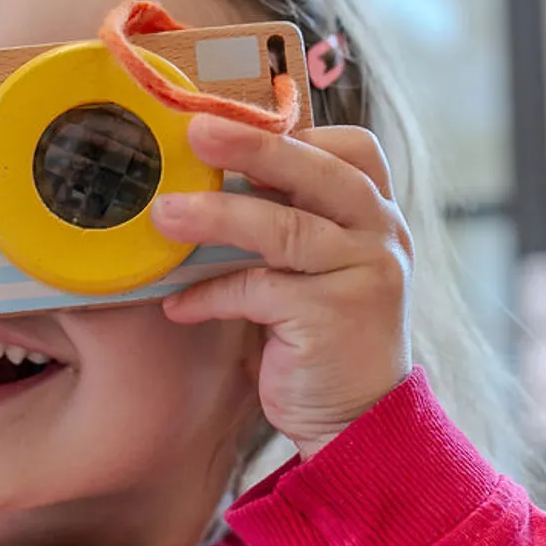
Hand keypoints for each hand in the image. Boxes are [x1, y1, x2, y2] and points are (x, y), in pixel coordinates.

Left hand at [150, 118, 413, 458]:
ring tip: (163, 214)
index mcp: (377, 213)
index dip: (293, 133)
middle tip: (195, 130)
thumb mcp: (312, 268)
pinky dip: (210, 294)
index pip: (352, 149)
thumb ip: (286, 222)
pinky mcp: (332, 316)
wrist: (357, 420)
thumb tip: (205, 174)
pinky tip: (177, 304)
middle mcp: (382, 234)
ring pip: (284, 228)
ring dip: (217, 217)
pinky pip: (257, 289)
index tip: (232, 125)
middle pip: (316, 172)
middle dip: (253, 145)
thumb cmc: (319, 335)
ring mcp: (364, 274)